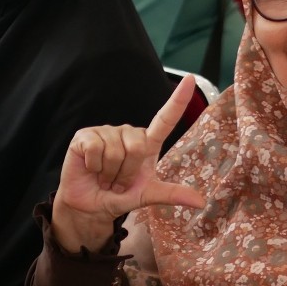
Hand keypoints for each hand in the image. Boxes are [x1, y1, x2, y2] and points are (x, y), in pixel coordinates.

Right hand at [52, 76, 205, 252]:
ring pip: (116, 151)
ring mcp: (106, 131)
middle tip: (117, 181)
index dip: (178, 100)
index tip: (191, 79)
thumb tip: (200, 202)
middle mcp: (128, 133)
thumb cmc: (118, 196)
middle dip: (127, 172)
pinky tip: (90, 167)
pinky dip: (93, 166)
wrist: (89, 206)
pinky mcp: (85, 135)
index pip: (165, 119)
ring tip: (104, 176)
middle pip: (138, 147)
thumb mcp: (147, 195)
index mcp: (147, 143)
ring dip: (109, 172)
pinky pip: (95, 149)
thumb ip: (171, 194)